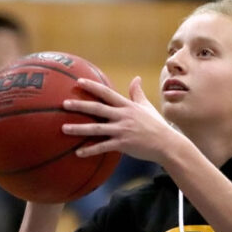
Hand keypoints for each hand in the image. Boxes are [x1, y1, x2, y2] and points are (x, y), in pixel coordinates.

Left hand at [62, 76, 186, 164]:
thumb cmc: (156, 125)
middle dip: (80, 106)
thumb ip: (137, 93)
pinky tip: (78, 152)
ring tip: (64, 128)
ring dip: (79, 129)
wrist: (167, 144)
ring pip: (97, 129)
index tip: (78, 81)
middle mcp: (123, 116)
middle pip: (98, 109)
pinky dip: (90, 150)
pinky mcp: (123, 144)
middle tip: (64, 104)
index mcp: (127, 106)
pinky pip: (103, 147)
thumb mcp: (146, 107)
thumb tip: (136, 78)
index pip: (107, 93)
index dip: (92, 86)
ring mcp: (122, 131)